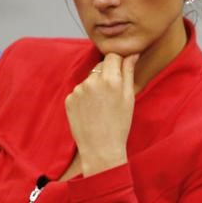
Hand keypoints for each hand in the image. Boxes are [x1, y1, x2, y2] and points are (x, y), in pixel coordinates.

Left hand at [65, 53, 138, 176]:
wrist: (101, 148)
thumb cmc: (120, 124)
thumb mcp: (129, 98)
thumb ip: (129, 72)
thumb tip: (132, 54)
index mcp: (111, 80)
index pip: (112, 56)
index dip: (118, 63)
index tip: (121, 72)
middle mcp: (93, 81)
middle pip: (100, 66)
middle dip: (107, 74)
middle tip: (112, 94)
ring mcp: (78, 90)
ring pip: (90, 79)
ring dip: (95, 86)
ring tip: (101, 106)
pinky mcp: (69, 99)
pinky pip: (79, 91)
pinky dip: (85, 97)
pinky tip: (91, 111)